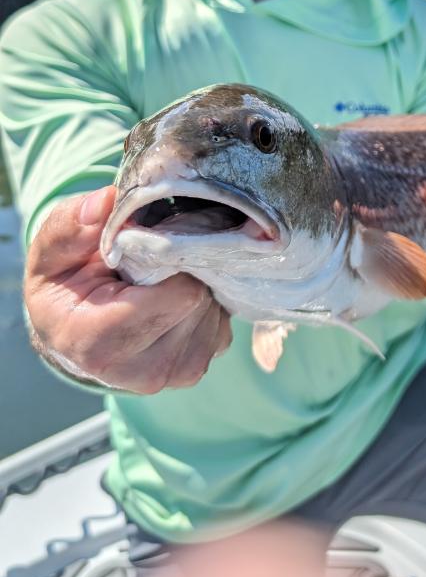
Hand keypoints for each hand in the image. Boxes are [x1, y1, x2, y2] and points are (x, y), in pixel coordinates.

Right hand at [24, 185, 231, 392]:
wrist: (73, 332)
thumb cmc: (64, 286)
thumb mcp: (53, 251)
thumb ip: (71, 225)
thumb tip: (107, 200)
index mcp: (97, 343)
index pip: (179, 296)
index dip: (172, 261)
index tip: (148, 249)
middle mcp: (138, 371)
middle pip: (199, 302)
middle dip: (184, 273)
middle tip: (155, 265)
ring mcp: (170, 376)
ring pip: (213, 313)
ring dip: (195, 290)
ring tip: (162, 284)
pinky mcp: (191, 372)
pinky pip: (221, 328)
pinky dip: (205, 309)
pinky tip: (174, 302)